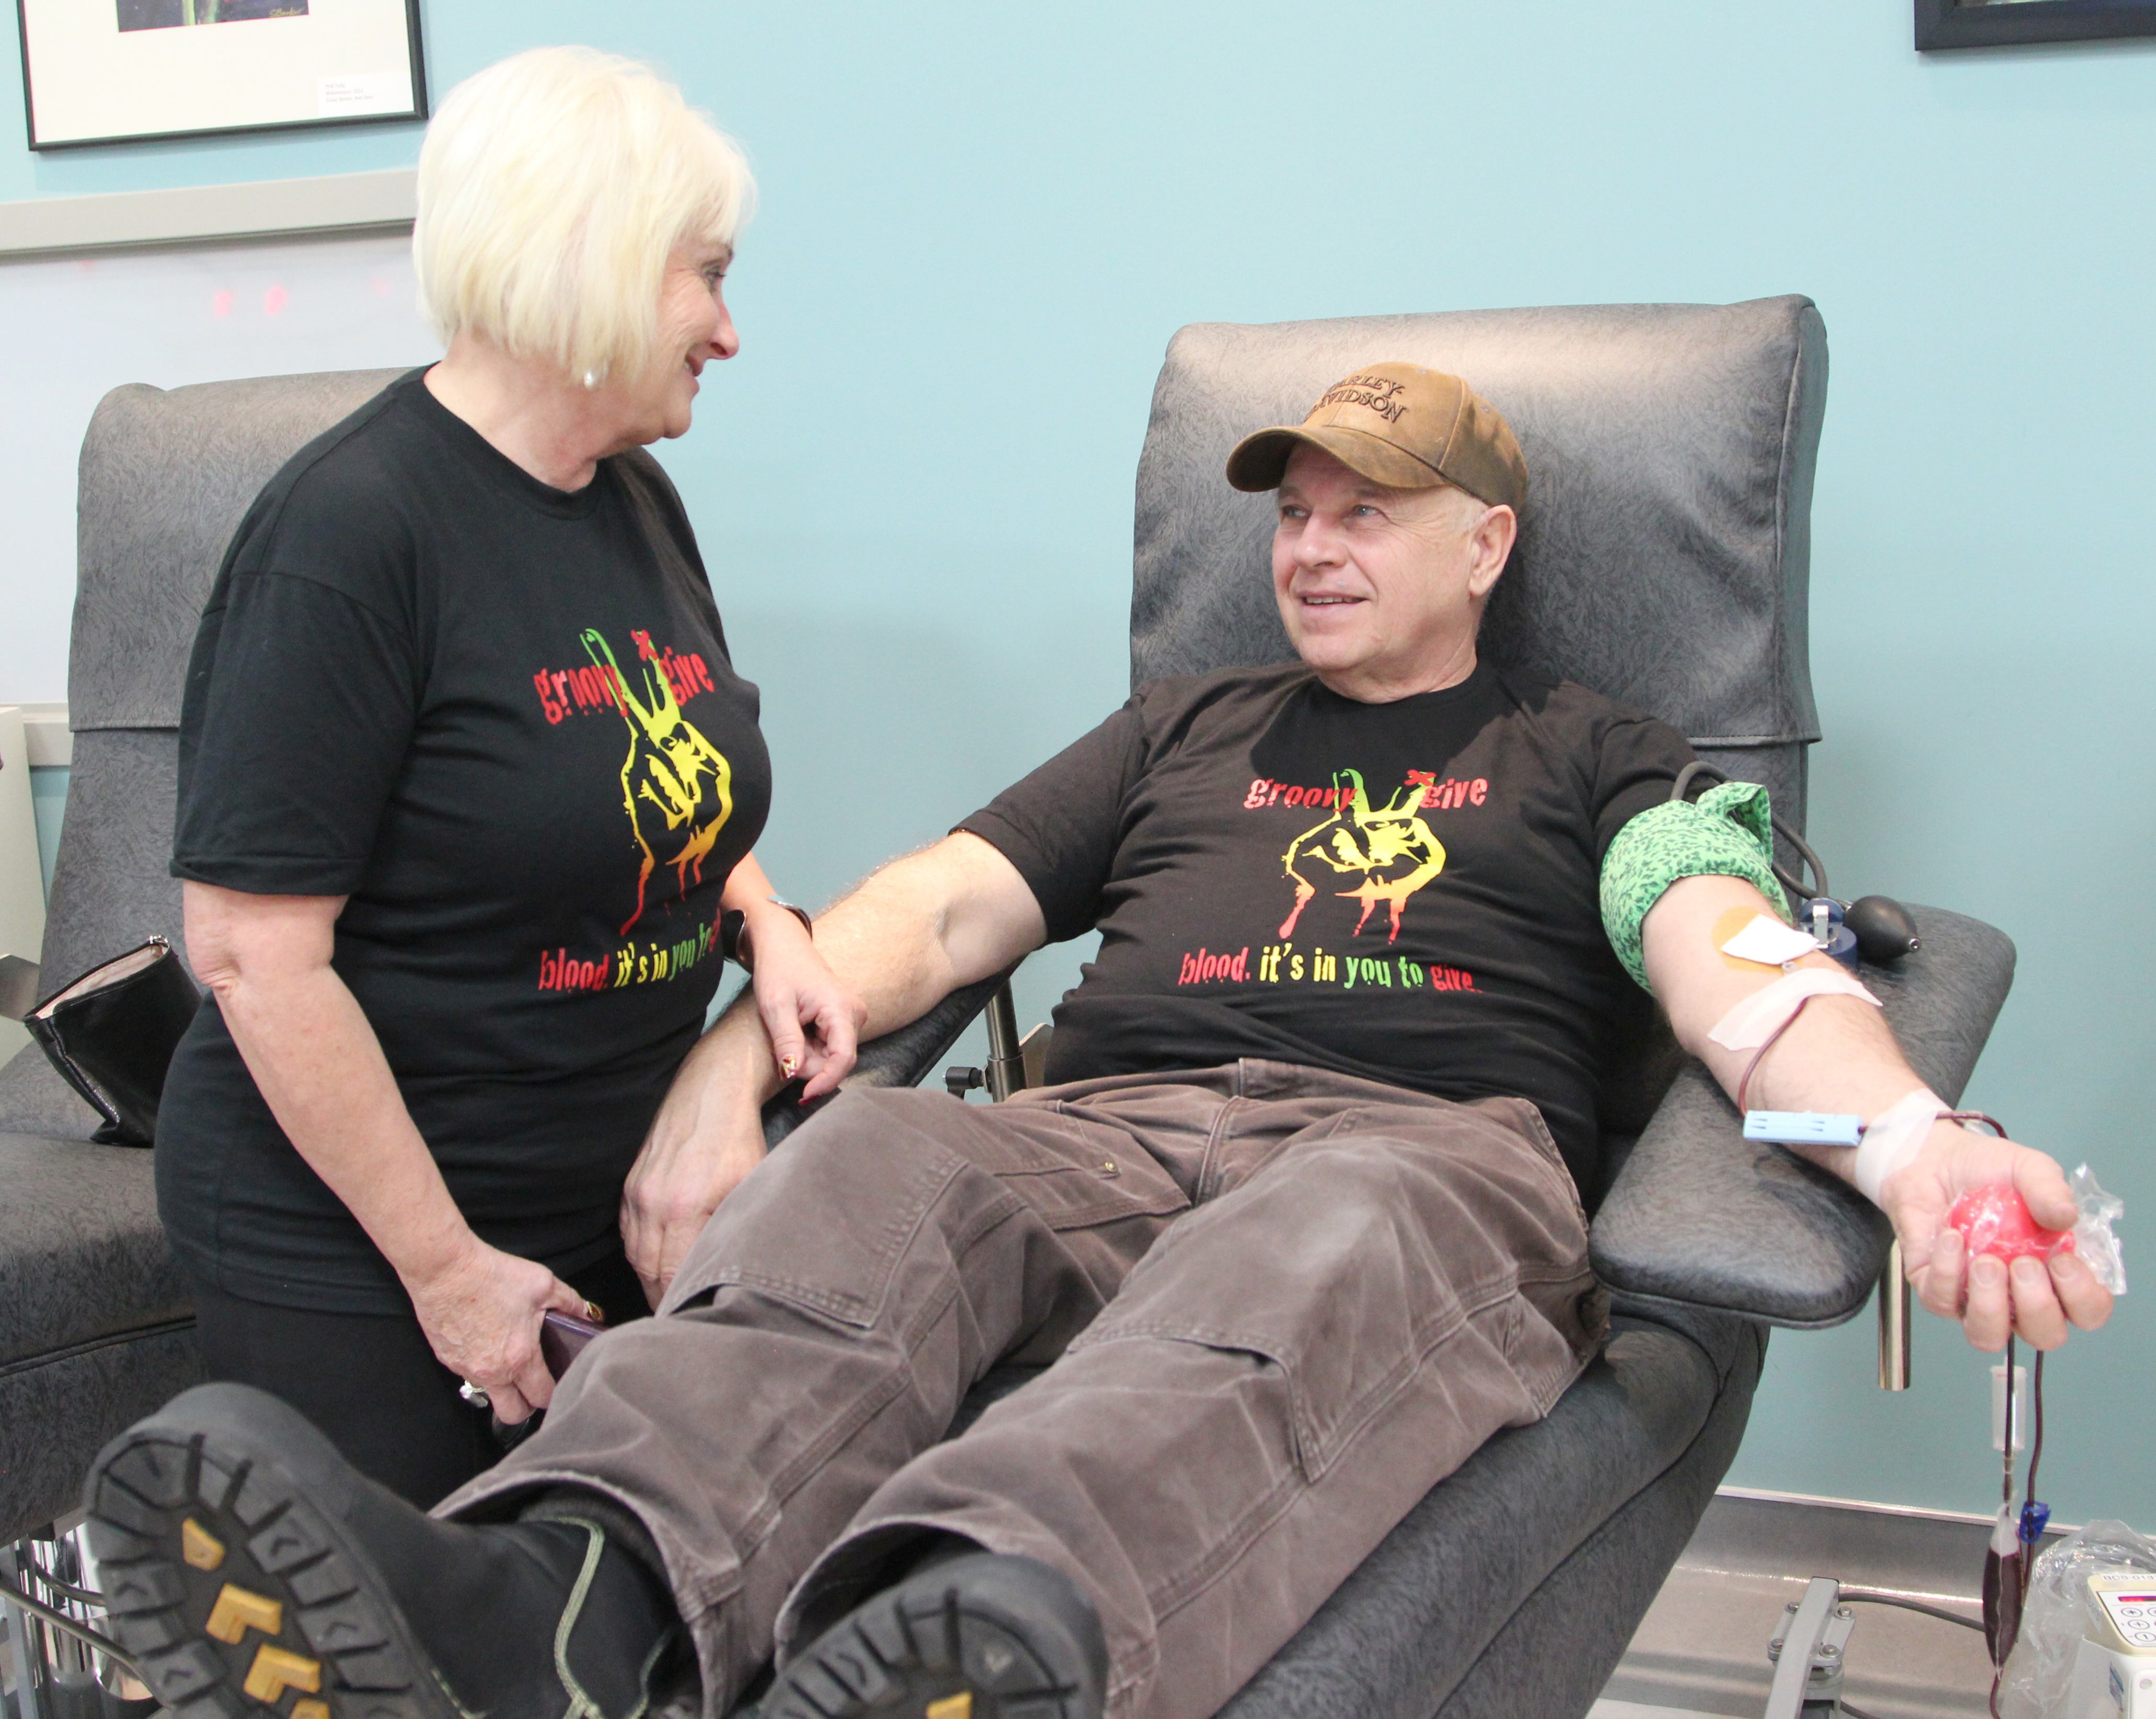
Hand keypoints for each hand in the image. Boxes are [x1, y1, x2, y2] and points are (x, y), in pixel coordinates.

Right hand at [405, 1236, 585, 1424]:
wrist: (444, 1269)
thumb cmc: (491, 1275)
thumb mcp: (543, 1284)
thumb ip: (570, 1303)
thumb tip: (586, 1315)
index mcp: (519, 1357)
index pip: (541, 1398)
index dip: (553, 1394)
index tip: (556, 1384)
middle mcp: (491, 1371)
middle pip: (512, 1414)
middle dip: (526, 1406)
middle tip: (532, 1385)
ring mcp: (465, 1368)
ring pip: (488, 1395)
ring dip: (501, 1386)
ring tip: (509, 1359)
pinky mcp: (447, 1360)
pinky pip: (467, 1376)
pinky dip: (480, 1368)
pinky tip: (486, 1344)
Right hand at [621, 1022, 769, 1306]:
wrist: (710, 1089)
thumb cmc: (739, 1138)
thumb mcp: (752, 1184)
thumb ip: (738, 1229)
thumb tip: (734, 1272)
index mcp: (684, 1208)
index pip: (674, 1276)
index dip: (681, 1303)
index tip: (693, 1321)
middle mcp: (652, 1204)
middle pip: (650, 1274)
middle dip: (664, 1301)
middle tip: (681, 1322)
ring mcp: (636, 1194)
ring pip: (636, 1257)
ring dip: (650, 1282)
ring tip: (669, 1302)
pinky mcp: (630, 1186)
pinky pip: (629, 1234)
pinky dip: (641, 1256)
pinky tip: (657, 1267)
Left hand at [742, 906, 864, 1100]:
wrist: (782, 946)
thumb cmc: (778, 969)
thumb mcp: (775, 1006)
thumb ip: (787, 1042)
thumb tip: (793, 1075)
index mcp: (841, 1008)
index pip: (844, 1058)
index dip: (825, 1081)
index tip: (803, 1095)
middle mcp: (854, 1014)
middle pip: (836, 1060)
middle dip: (808, 1065)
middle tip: (781, 1050)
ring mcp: (851, 1017)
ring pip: (831, 1056)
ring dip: (807, 1055)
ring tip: (788, 1032)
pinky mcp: (843, 1020)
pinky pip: (829, 1047)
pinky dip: (809, 1047)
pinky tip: (796, 1030)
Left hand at [1888, 1121, 2114, 1350]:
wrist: (1932, 1160)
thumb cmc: (1987, 1172)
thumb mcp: (2028, 1169)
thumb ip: (2050, 1189)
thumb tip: (2066, 1216)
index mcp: (2057, 1274)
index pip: (2087, 1311)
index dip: (2082, 1298)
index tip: (2064, 1261)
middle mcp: (2020, 1297)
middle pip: (2044, 1334)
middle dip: (2037, 1306)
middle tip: (2023, 1264)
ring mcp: (1975, 1299)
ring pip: (1987, 1336)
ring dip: (1989, 1305)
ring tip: (1986, 1262)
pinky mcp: (1935, 1289)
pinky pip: (1941, 1300)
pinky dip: (1947, 1271)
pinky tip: (1951, 1238)